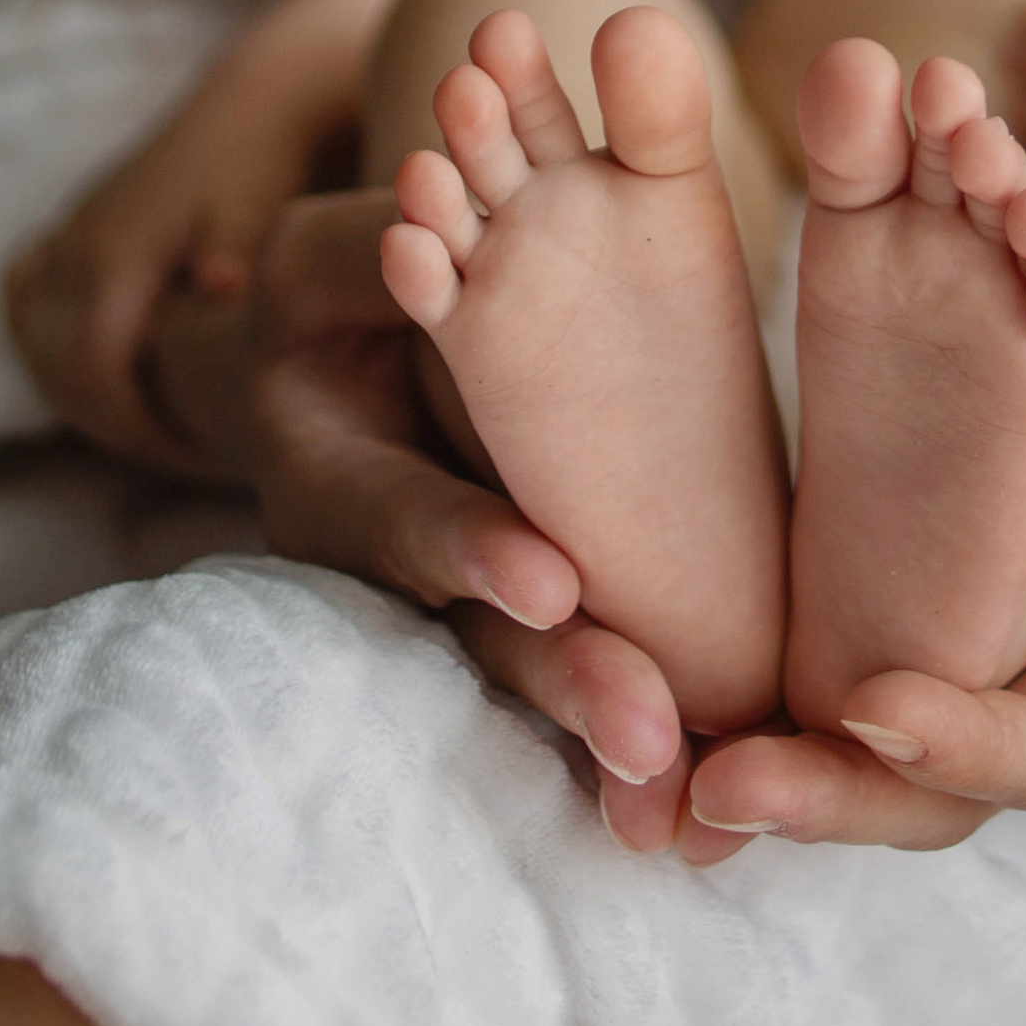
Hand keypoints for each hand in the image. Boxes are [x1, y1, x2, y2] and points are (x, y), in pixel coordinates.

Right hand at [3, 34, 351, 474]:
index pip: (93, 374)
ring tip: (158, 421)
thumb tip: (217, 284)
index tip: (195, 456)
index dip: (135, 429)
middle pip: (59, 370)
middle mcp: (77, 245)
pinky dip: (49, 338)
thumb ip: (237, 253)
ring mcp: (68, 235)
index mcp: (115, 252)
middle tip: (189, 453)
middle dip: (115, 424)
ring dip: (80, 390)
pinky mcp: (73, 229)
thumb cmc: (268, 166)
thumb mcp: (264, 210)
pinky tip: (107, 365)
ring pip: (35, 339)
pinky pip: (26, 295)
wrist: (257, 101)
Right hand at [243, 190, 757, 866]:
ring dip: (611, 722)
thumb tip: (413, 231)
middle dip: (566, 682)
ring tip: (682, 794)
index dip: (467, 548)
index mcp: (324, 479)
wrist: (359, 361)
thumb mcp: (327, 264)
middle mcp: (395, 567)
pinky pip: (593, 651)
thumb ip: (368, 259)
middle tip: (650, 741)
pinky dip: (647, 709)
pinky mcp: (545, 589)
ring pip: (539, 666)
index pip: (400, 518)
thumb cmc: (344, 289)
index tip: (551, 587)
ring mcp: (464, 597)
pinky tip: (701, 789)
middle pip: (484, 634)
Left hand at [680, 384, 1025, 854]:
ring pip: (846, 726)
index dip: (964, 744)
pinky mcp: (927, 602)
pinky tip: (634, 633)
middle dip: (815, 795)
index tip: (879, 715)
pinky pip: (832, 644)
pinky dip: (745, 651)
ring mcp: (974, 659)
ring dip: (748, 737)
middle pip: (914, 783)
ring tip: (630, 737)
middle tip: (704, 787)